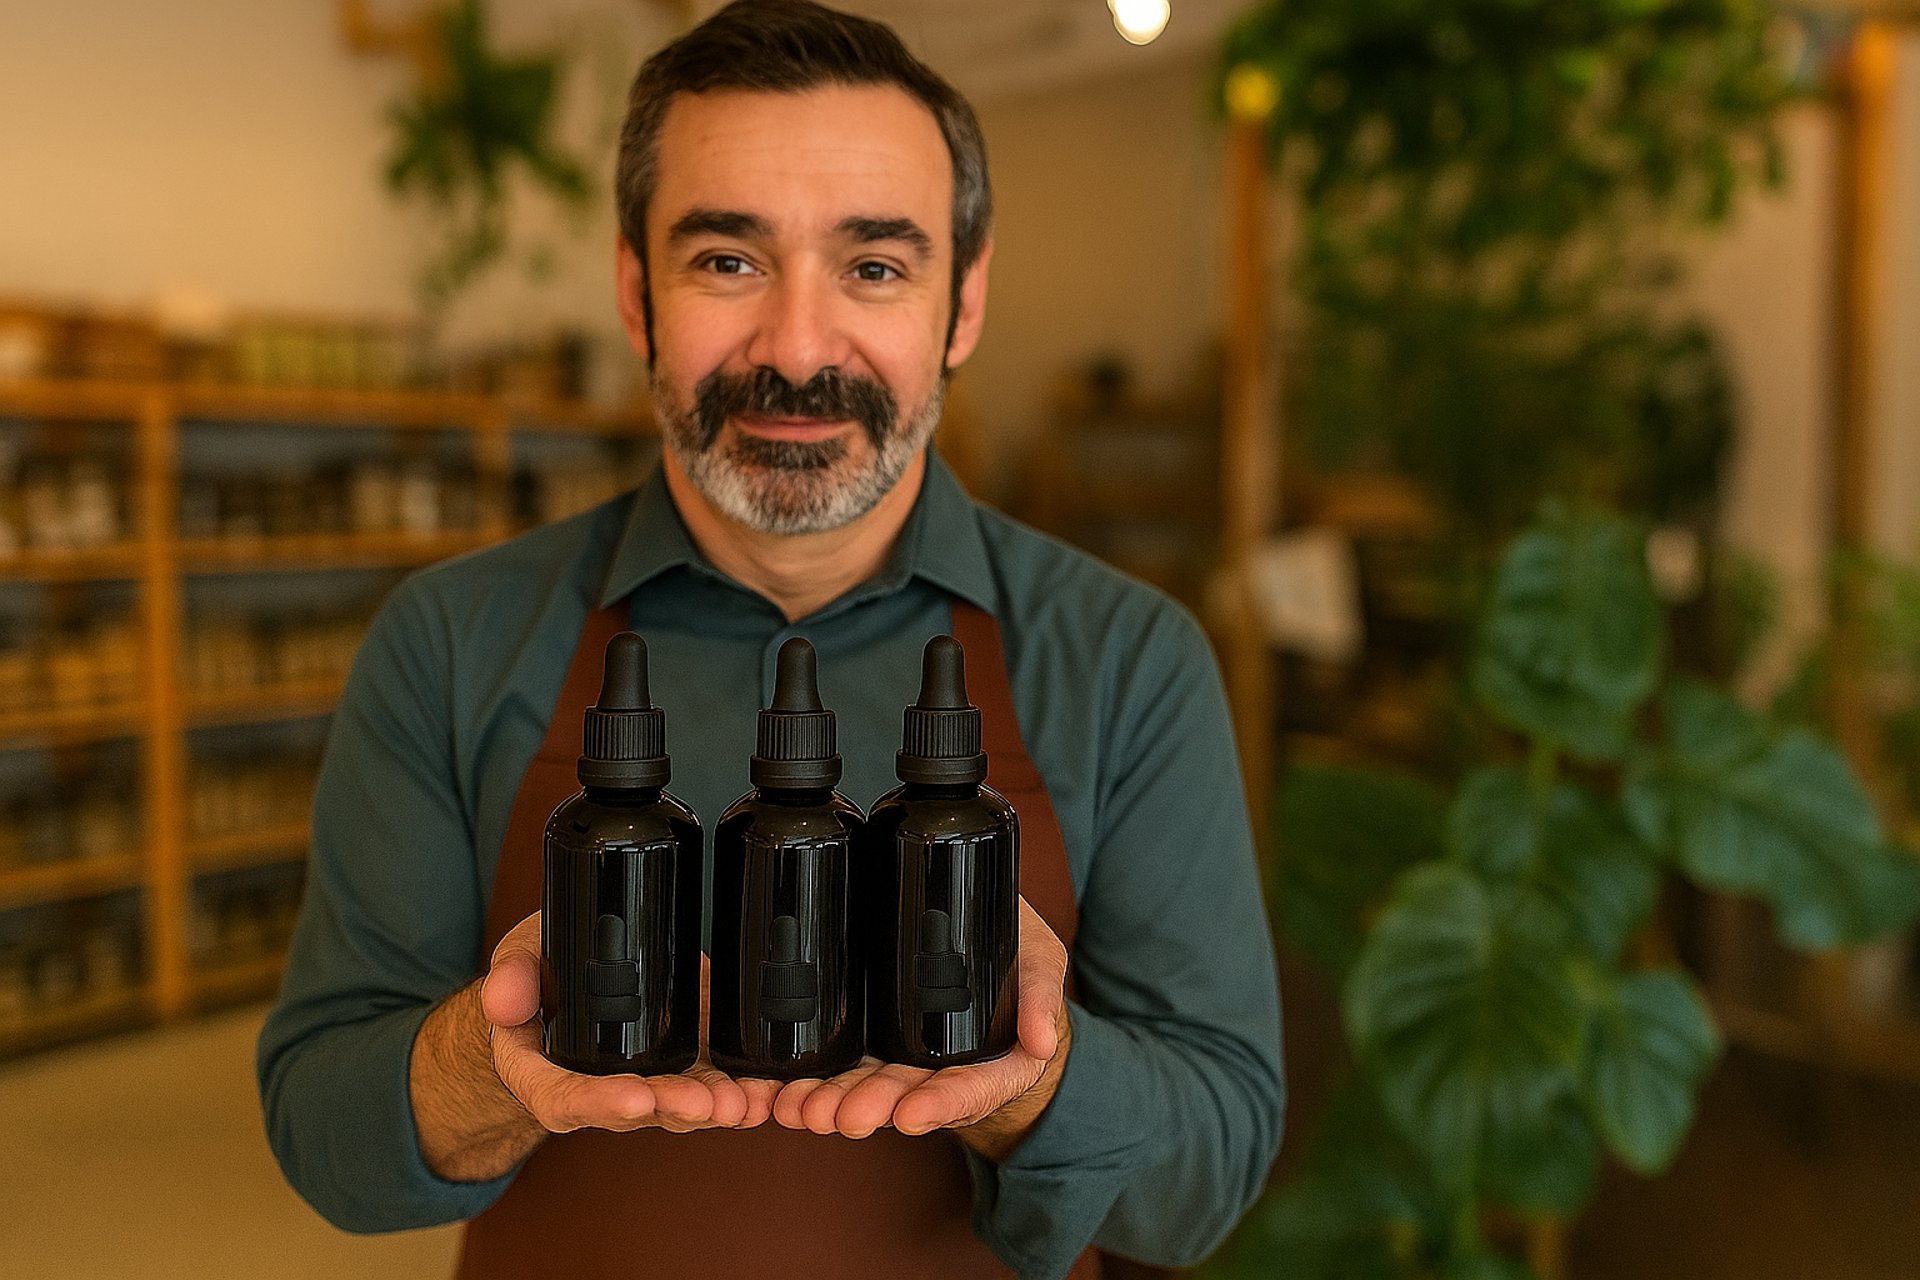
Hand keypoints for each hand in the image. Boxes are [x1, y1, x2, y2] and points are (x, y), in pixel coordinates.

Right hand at [482, 910, 780, 1134]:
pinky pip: (710, 1086)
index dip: (601, 1101)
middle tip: (710, 1104)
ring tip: (748, 1102)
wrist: (569, 974)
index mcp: (544, 1075)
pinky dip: (738, 1093)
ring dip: (717, 1107)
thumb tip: (501, 1004)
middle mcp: (597, 1091)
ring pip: (680, 1104)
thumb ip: (509, 977)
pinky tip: (767, 1094)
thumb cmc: (538, 971)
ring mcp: (644, 1082)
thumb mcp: (516, 959)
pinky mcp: (681, 1065)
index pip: (567, 1098)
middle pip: (635, 1110)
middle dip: (675, 1108)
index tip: (636, 1097)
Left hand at [770, 896, 1070, 1161]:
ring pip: (862, 1084)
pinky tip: (773, 1091)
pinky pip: (837, 1062)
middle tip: (837, 1116)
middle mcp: (939, 1070)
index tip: (912, 1114)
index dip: (941, 1104)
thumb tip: (1043, 1041)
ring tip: (795, 1107)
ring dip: (828, 1100)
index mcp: (991, 1064)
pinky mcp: (869, 1040)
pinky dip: (805, 1079)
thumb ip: (1042, 999)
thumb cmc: (1021, 960)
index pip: (968, 1091)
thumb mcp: (1042, 966)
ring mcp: (900, 1057)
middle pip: (904, 1096)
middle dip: (868, 1107)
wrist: (988, 945)